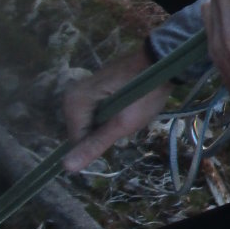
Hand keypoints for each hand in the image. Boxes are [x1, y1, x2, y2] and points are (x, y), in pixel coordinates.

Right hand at [63, 46, 172, 173]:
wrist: (163, 61)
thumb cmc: (146, 93)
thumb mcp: (123, 123)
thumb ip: (95, 144)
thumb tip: (66, 167)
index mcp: (74, 102)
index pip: (78, 141)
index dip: (101, 141)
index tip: (123, 127)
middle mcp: (71, 94)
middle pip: (83, 131)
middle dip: (106, 130)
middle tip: (127, 116)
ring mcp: (82, 89)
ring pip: (91, 123)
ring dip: (111, 123)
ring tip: (129, 109)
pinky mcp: (93, 88)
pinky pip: (97, 112)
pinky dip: (112, 113)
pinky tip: (127, 103)